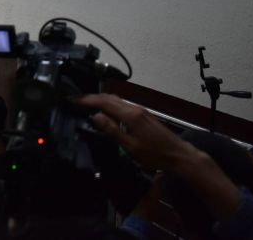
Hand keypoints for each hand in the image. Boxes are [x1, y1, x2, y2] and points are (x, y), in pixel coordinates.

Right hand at [77, 94, 240, 220]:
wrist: (179, 155)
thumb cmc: (154, 154)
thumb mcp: (130, 146)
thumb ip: (112, 130)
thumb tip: (95, 116)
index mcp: (129, 114)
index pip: (104, 102)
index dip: (87, 100)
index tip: (73, 100)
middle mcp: (134, 108)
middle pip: (109, 98)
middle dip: (92, 97)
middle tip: (76, 100)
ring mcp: (140, 110)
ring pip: (116, 100)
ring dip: (100, 100)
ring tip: (87, 104)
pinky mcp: (143, 115)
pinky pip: (122, 105)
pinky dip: (109, 104)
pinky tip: (106, 111)